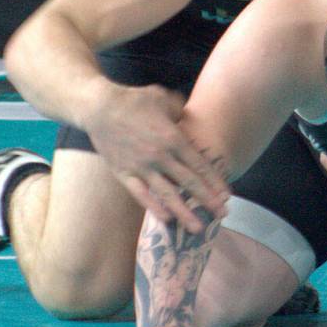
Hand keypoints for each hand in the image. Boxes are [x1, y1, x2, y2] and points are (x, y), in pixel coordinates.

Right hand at [87, 84, 229, 231]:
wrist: (99, 107)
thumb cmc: (133, 100)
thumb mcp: (163, 98)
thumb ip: (180, 110)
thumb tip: (188, 116)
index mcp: (173, 138)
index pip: (200, 166)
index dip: (215, 182)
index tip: (227, 195)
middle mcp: (161, 156)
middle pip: (189, 183)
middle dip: (208, 200)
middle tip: (222, 215)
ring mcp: (142, 167)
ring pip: (168, 194)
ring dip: (185, 213)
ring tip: (197, 228)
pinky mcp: (124, 173)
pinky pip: (141, 195)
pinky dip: (154, 208)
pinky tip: (166, 219)